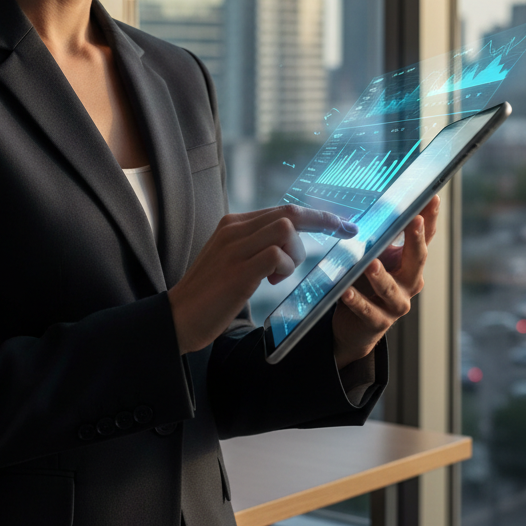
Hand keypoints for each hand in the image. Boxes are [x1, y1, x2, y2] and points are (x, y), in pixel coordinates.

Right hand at [168, 205, 356, 354]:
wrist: (179, 316)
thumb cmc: (209, 293)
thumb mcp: (231, 259)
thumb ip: (254, 245)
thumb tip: (287, 241)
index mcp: (232, 224)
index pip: (282, 209)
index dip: (316, 215)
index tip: (341, 223)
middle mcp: (233, 229)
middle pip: (289, 213)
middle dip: (324, 222)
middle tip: (346, 233)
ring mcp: (234, 248)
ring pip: (286, 229)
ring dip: (296, 254)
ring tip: (279, 275)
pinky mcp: (238, 270)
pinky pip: (276, 254)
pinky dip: (285, 267)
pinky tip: (271, 282)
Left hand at [331, 195, 440, 368]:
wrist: (356, 325)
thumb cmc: (367, 284)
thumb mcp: (376, 256)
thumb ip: (380, 236)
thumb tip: (377, 202)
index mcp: (409, 263)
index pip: (424, 238)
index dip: (429, 219)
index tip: (432, 197)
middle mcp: (409, 283)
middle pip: (416, 260)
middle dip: (416, 240)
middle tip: (413, 221)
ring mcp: (395, 304)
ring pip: (391, 289)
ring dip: (381, 276)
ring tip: (370, 263)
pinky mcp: (378, 322)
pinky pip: (368, 310)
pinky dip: (356, 300)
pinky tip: (346, 291)